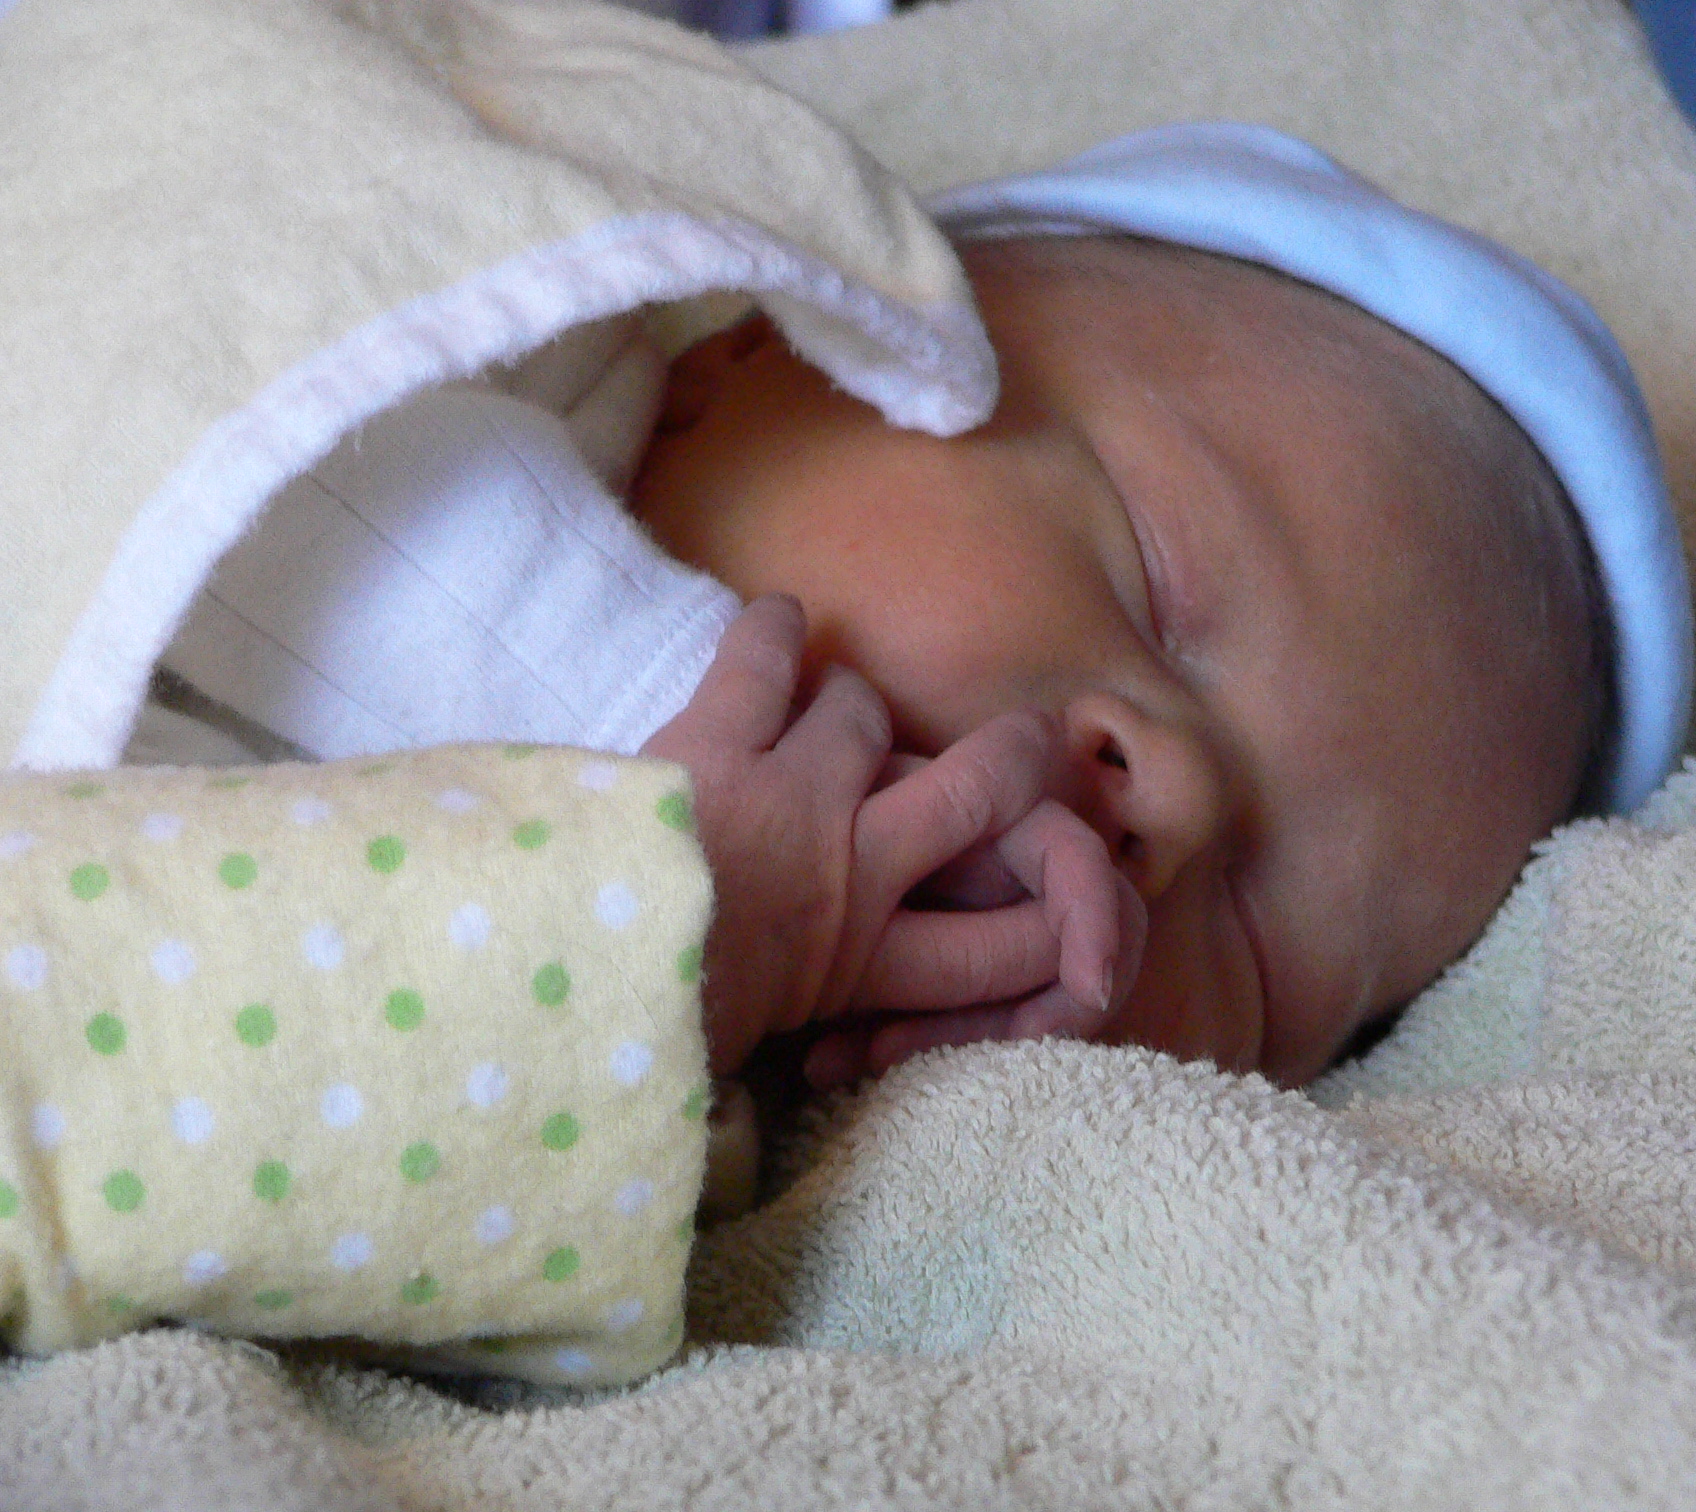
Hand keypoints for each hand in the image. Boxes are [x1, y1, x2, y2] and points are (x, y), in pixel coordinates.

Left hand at [644, 596, 1142, 1078]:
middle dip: (1019, 759)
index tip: (1065, 917)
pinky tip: (778, 617)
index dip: (1068, 924)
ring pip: (866, 711)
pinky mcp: (710, 741)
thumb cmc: (640, 1045)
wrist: (551, 1001)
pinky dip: (771, 630)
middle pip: (984, 789)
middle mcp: (848, 871)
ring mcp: (786, 795)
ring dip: (852, 708)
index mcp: (858, 967)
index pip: (1011, 942)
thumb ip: (800, 1044)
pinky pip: (761, 659)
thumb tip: (804, 1074)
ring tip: (832, 711)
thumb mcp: (743, 1067)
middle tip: (1031, 743)